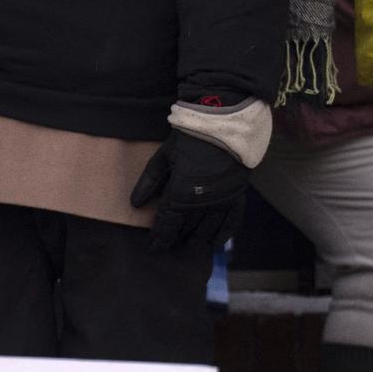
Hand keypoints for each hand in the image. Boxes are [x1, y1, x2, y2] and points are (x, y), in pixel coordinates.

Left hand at [130, 130, 250, 250]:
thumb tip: (135, 204)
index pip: (167, 225)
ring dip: (196, 240)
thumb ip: (148, 182)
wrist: (224, 124)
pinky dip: (222, 236)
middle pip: (186, 230)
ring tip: (188, 246)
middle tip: (168, 246)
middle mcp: (202, 202)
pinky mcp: (237, 197)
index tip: (153, 246)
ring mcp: (221, 201)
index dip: (159, 238)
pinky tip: (213, 244)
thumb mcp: (163, 157)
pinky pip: (230, 224)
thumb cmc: (190, 138)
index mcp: (181, 193)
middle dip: (175, 239)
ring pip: (207, 230)